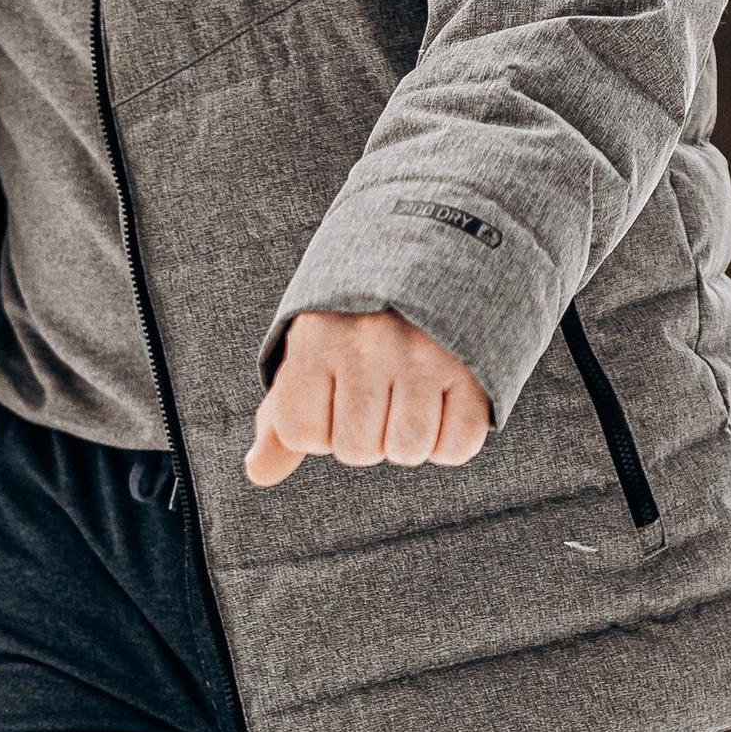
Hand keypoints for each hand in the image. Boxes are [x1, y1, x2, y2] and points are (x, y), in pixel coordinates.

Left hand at [245, 309, 490, 487]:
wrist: (435, 259)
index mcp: (316, 338)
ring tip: (411, 400)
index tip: (336, 395)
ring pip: (408, 449)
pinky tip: (444, 407)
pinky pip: (458, 446)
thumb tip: (258, 472)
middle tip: (380, 395)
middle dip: (367, 437)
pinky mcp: (472, 369)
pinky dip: (450, 442)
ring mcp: (423, 355)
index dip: (320, 429)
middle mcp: (367, 343)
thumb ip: (281, 418)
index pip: (302, 434)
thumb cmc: (358, 324)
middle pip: (357, 450)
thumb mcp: (310, 354)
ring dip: (409, 441)